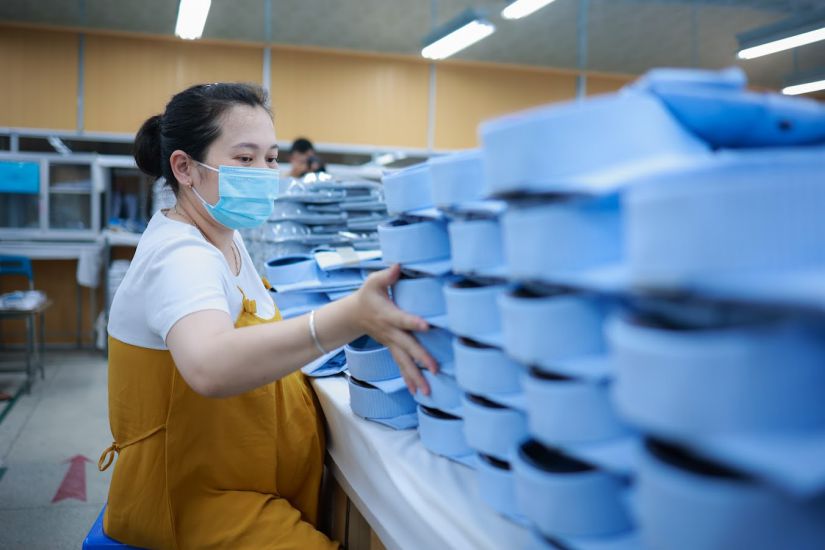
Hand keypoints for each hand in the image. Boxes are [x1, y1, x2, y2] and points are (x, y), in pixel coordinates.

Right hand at [354, 264, 437, 394]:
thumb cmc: (367, 295)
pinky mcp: (393, 349)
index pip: (403, 319)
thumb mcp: (373, 281)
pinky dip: (409, 379)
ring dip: (416, 377)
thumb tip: (399, 265)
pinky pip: (401, 366)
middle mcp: (391, 332)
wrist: (354, 315)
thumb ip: (387, 275)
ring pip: (404, 362)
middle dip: (421, 358)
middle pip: (407, 347)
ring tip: (427, 392)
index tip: (427, 325)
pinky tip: (417, 392)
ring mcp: (391, 343)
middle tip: (435, 368)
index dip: (413, 322)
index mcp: (388, 315)